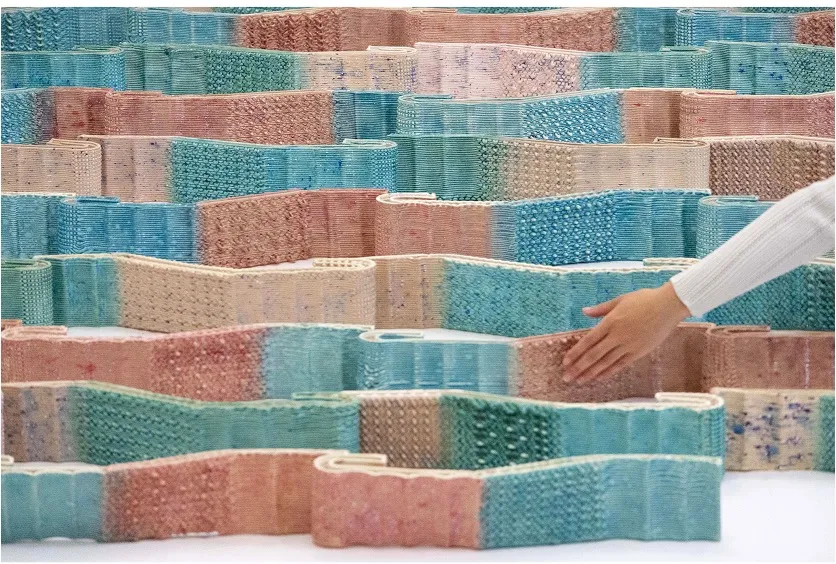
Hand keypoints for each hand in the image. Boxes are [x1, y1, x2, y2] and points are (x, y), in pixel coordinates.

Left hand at [562, 281, 690, 382]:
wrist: (669, 305)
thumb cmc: (644, 299)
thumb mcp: (620, 300)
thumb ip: (600, 309)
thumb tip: (584, 311)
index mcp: (610, 322)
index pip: (588, 341)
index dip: (576, 353)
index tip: (565, 362)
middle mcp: (617, 336)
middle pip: (594, 355)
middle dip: (578, 367)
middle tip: (566, 377)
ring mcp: (629, 346)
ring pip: (605, 363)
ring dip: (591, 373)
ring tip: (579, 381)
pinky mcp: (639, 352)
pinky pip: (620, 364)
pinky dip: (608, 372)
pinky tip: (599, 377)